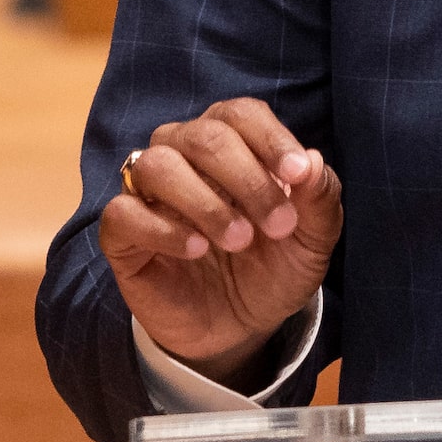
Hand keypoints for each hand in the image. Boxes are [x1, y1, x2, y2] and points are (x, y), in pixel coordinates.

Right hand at [99, 98, 342, 383]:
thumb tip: (314, 160)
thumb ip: (319, 198)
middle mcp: (183, 153)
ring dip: (204, 202)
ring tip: (239, 240)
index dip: (271, 139)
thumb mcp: (313, 240)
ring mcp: (147, 191)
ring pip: (157, 165)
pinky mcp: (122, 233)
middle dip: (247, 179)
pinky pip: (123, 213)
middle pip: (204, 137)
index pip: (242, 115)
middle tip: (278, 225)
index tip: (298, 174)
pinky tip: (196, 249)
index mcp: (231, 140)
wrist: (240, 326)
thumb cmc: (274, 267)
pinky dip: (162, 228)